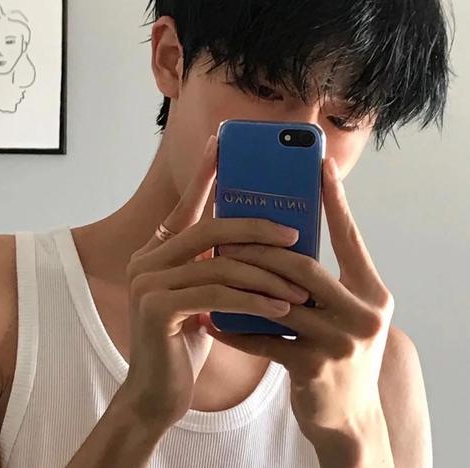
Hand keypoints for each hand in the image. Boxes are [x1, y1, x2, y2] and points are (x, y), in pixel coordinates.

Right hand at [123, 134, 307, 431]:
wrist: (157, 392)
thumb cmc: (188, 339)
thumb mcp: (207, 295)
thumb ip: (220, 264)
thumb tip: (264, 235)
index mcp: (160, 250)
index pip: (188, 203)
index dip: (204, 171)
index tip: (221, 142)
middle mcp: (148, 258)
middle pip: (211, 227)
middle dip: (257, 228)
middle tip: (295, 232)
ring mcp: (147, 281)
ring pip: (220, 263)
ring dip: (267, 274)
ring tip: (301, 287)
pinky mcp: (155, 308)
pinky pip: (217, 294)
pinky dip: (254, 300)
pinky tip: (281, 309)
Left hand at [202, 158, 394, 461]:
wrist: (348, 417)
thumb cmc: (339, 353)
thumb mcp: (342, 312)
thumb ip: (321, 282)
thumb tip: (280, 241)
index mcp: (372, 292)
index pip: (350, 237)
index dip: (335, 200)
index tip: (320, 165)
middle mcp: (363, 313)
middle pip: (302, 265)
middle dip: (261, 248)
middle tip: (230, 234)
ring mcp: (340, 342)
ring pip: (279, 298)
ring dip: (242, 283)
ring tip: (216, 267)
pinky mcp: (313, 368)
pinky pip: (262, 339)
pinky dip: (234, 328)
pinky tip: (211, 321)